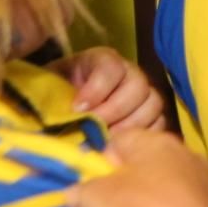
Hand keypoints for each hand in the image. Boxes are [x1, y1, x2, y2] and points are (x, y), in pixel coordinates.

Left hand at [50, 47, 165, 130]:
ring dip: (131, 125)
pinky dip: (145, 136)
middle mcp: (129, 73)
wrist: (60, 112)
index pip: (111, 67)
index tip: (78, 109)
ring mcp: (144, 94)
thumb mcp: (46, 91)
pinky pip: (161, 123)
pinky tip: (124, 146)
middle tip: (95, 129)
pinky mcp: (153, 116)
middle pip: (137, 86)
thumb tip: (63, 115)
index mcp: (101, 60)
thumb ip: (52, 97)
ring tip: (109, 141)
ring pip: (153, 104)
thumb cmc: (52, 99)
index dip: (97, 88)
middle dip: (115, 110)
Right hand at [68, 130, 207, 206]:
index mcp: (158, 142)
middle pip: (154, 163)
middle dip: (135, 181)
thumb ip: (82, 190)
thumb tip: (77, 194)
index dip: (103, 161)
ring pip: (178, 188)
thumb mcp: (88, 197)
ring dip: (161, 202)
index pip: (123, 140)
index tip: (93, 184)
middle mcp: (191, 156)